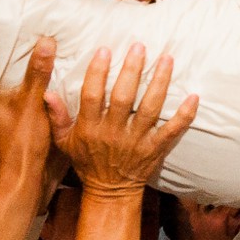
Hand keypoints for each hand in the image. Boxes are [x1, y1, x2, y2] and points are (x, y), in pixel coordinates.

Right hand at [45, 43, 197, 196]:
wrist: (109, 192)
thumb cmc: (86, 162)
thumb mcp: (64, 142)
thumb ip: (56, 116)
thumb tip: (46, 92)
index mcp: (90, 128)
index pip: (92, 96)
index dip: (98, 72)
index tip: (105, 50)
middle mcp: (114, 133)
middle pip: (124, 98)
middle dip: (132, 70)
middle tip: (140, 47)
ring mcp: (137, 141)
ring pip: (150, 109)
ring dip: (159, 83)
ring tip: (167, 59)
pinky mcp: (155, 149)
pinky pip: (171, 131)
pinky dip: (184, 115)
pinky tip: (193, 97)